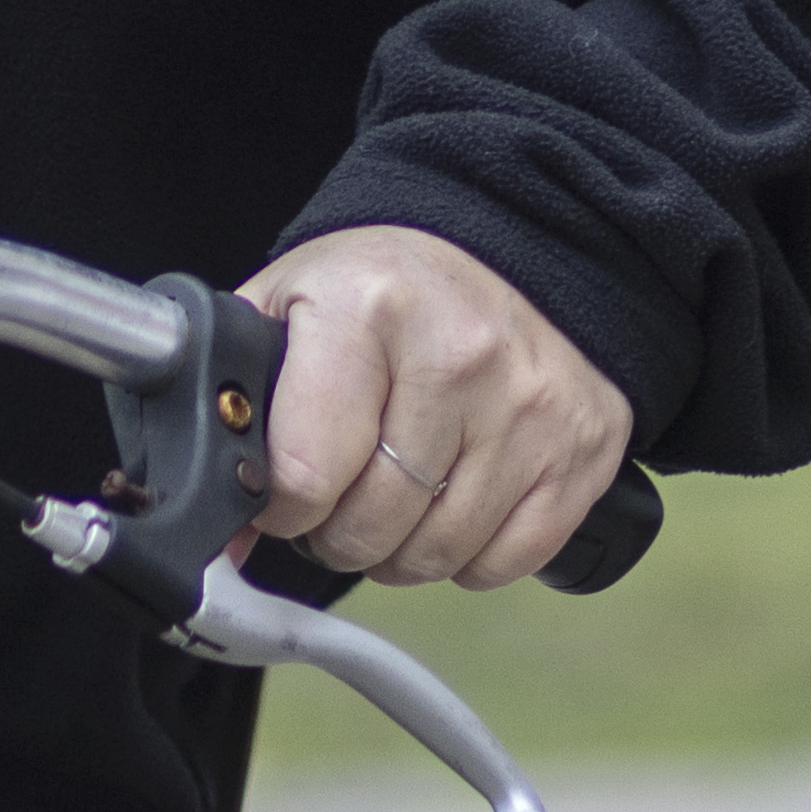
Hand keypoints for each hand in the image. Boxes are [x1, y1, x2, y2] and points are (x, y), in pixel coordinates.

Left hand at [248, 227, 633, 591]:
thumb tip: (229, 539)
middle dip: (338, 533)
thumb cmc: (388, 289)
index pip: (306, 474)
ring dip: (400, 550)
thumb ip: (243, 408)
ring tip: (395, 497)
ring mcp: (530, 410)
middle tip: (340, 497)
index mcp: (369, 309)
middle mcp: (459, 358)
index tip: (285, 493)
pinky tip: (455, 501)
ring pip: (436, 556)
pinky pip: (505, 563)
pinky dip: (469, 554)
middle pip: (371, 528)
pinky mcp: (581, 451)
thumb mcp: (292, 306)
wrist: (511, 248)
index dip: (282, 505)